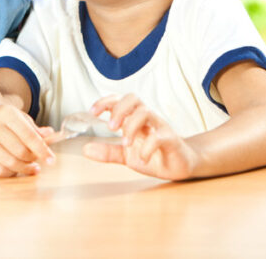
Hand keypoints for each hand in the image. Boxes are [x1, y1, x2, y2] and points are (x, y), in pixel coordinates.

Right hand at [0, 101, 55, 176]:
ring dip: (24, 168)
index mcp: (5, 113)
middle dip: (33, 159)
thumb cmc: (3, 119)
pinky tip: (15, 168)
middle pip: (21, 152)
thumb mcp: (20, 118)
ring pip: (10, 163)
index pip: (29, 136)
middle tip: (37, 160)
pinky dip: (11, 173)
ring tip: (30, 166)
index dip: (42, 150)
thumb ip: (36, 129)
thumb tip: (51, 136)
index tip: (52, 160)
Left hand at [82, 94, 197, 179]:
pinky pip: (161, 136)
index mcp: (134, 119)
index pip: (119, 100)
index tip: (92, 112)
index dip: (105, 102)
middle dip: (119, 109)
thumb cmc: (153, 155)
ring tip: (125, 142)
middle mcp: (147, 119)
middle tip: (111, 127)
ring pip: (146, 112)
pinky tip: (142, 158)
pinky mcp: (172, 140)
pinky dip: (148, 147)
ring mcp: (160, 127)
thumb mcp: (126, 155)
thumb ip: (108, 151)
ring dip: (132, 125)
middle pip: (134, 99)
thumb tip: (85, 150)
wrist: (179, 166)